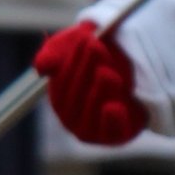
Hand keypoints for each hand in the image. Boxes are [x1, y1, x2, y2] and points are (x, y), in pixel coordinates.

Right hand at [36, 19, 146, 146]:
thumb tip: (41, 68)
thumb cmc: (95, 55)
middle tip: (98, 48)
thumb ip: (52, 55)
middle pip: (76, 96)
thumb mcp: (71, 48)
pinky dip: (111, 121)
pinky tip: (113, 106)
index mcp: (59, 98)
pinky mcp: (116, 135)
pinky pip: (111, 132)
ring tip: (108, 73)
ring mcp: (93, 128)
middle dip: (87, 68)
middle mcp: (72, 117)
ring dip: (99, 91)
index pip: (62, 81)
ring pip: (92, 112)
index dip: (73, 60)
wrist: (134, 69)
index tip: (87, 39)